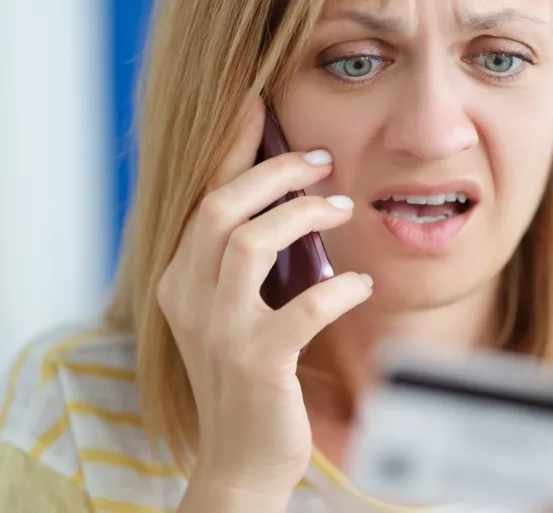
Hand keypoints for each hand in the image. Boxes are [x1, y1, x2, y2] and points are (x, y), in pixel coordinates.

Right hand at [156, 97, 372, 498]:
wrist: (242, 460)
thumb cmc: (251, 377)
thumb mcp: (235, 313)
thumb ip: (249, 264)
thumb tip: (299, 202)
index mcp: (180, 279)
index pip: (202, 197)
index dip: (232, 147)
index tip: (259, 104)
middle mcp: (188, 299)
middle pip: (221, 208)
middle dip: (275, 172)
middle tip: (322, 161)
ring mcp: (220, 331)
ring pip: (250, 242)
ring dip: (303, 216)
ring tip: (343, 208)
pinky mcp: (258, 362)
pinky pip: (303, 307)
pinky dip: (339, 287)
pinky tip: (360, 283)